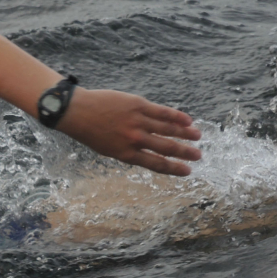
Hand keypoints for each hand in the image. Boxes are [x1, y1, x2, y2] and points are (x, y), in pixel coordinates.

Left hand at [56, 88, 201, 175]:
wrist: (77, 112)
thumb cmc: (91, 132)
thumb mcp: (108, 149)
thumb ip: (129, 150)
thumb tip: (150, 150)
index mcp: (126, 154)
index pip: (156, 164)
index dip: (174, 168)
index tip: (187, 171)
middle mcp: (134, 140)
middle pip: (166, 148)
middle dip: (185, 153)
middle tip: (199, 156)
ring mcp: (137, 122)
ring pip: (168, 129)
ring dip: (185, 134)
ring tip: (197, 137)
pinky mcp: (138, 105)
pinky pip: (162, 112)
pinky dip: (176, 116)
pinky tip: (188, 120)